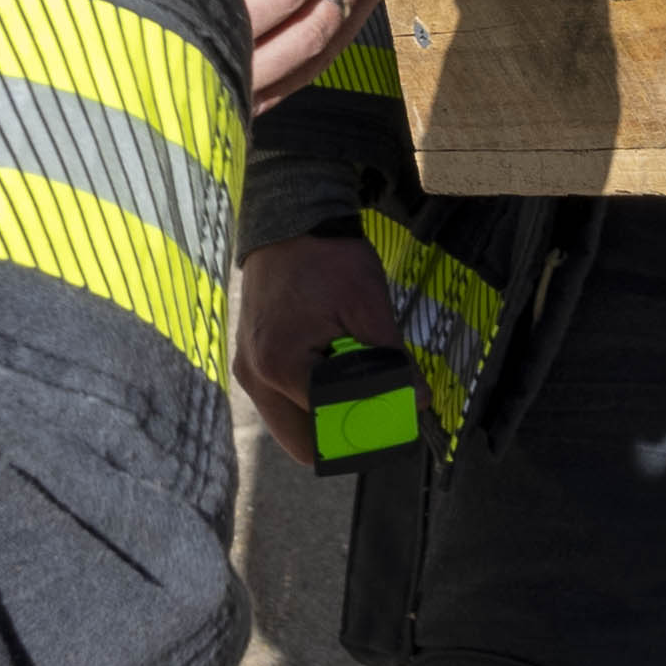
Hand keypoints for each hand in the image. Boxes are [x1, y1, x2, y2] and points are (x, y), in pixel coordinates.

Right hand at [231, 229, 400, 465]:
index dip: (367, 431)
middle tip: (375, 410)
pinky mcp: (248, 360)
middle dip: (341, 436)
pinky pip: (279, 403)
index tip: (395, 422)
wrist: (289, 221)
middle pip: (303, 444)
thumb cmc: (328, 258)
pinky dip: (307, 400)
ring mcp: (247, 370)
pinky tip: (331, 369)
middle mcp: (256, 377)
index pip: (329, 429)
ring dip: (322, 419)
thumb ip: (392, 361)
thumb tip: (418, 402)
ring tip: (352, 383)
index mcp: (282, 367)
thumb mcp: (368, 306)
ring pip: (289, 427)